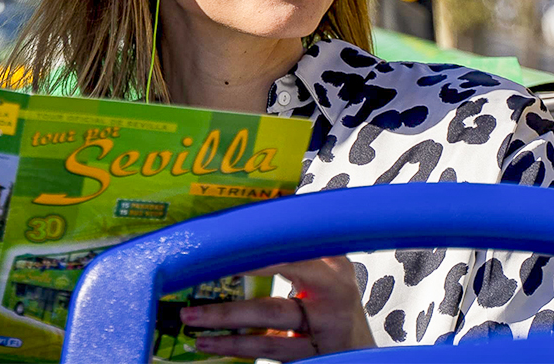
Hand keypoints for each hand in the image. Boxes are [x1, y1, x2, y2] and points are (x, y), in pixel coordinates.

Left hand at [179, 256, 375, 360]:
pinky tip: (211, 344)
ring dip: (226, 335)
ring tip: (192, 325)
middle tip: (191, 307)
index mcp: (332, 273)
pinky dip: (237, 349)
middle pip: (273, 310)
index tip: (223, 255)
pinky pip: (269, 354)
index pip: (291, 261)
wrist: (362, 348)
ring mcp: (319, 338)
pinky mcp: (310, 359)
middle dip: (229, 312)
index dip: (256, 260)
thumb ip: (303, 242)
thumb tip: (267, 205)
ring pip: (268, 340)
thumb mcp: (332, 265)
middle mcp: (329, 306)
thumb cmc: (337, 300)